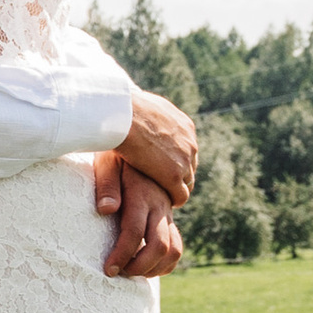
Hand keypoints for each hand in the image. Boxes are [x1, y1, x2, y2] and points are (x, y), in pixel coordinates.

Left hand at [96, 153, 184, 278]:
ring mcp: (167, 211)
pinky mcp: (169, 215)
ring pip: (174, 249)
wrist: (144, 137)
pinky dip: (166, 262)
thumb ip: (107, 186)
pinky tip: (146, 265)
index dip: (122, 255)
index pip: (134, 232)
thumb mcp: (107, 161)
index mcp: (142, 195)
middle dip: (139, 267)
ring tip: (132, 272)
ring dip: (155, 268)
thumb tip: (105, 210)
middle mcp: (159, 205)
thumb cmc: (117, 151)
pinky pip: (177, 244)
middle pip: (159, 246)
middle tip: (120, 274)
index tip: (109, 270)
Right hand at [118, 89, 196, 207]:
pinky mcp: (174, 175)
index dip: (174, 158)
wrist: (122, 115)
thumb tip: (138, 110)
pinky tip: (165, 202)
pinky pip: (181, 195)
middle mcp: (189, 142)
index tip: (162, 165)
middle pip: (190, 164)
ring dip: (177, 187)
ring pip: (188, 180)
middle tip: (163, 182)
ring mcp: (184, 159)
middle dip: (179, 173)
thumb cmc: (122, 110)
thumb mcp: (140, 109)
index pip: (187, 148)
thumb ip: (147, 114)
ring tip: (163, 194)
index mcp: (184, 125)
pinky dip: (174, 199)